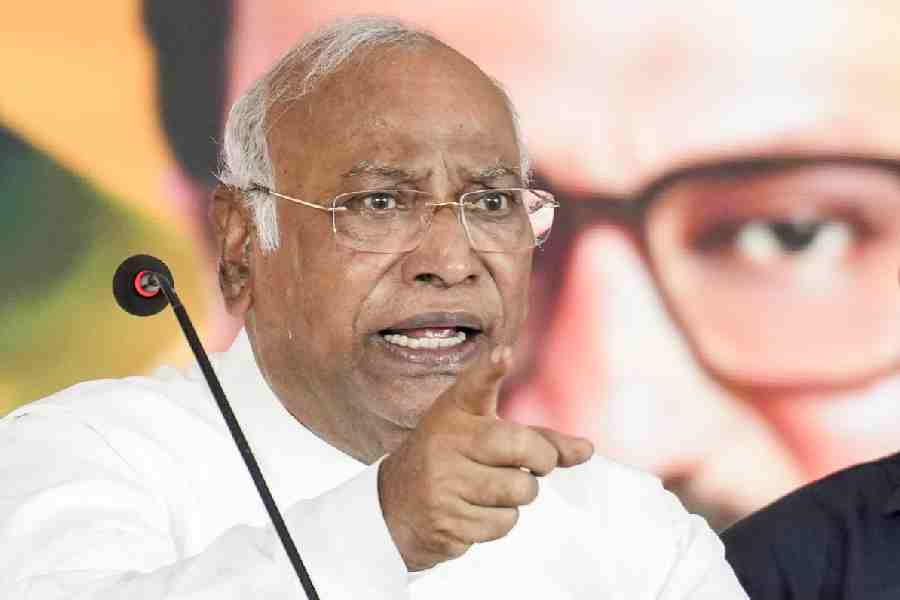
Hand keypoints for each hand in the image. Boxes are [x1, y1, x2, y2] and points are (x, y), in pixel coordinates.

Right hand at [378, 345, 593, 570]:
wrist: (399, 505)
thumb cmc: (457, 460)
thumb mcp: (486, 436)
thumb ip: (537, 439)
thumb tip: (587, 450)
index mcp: (454, 411)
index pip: (473, 386)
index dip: (490, 371)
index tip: (503, 356)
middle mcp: (446, 441)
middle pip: (520, 446)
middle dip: (543, 458)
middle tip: (538, 463)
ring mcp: (443, 481)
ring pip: (520, 489)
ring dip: (519, 494)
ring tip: (493, 487)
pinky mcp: (447, 519)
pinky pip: (504, 522)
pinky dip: (500, 520)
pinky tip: (475, 510)